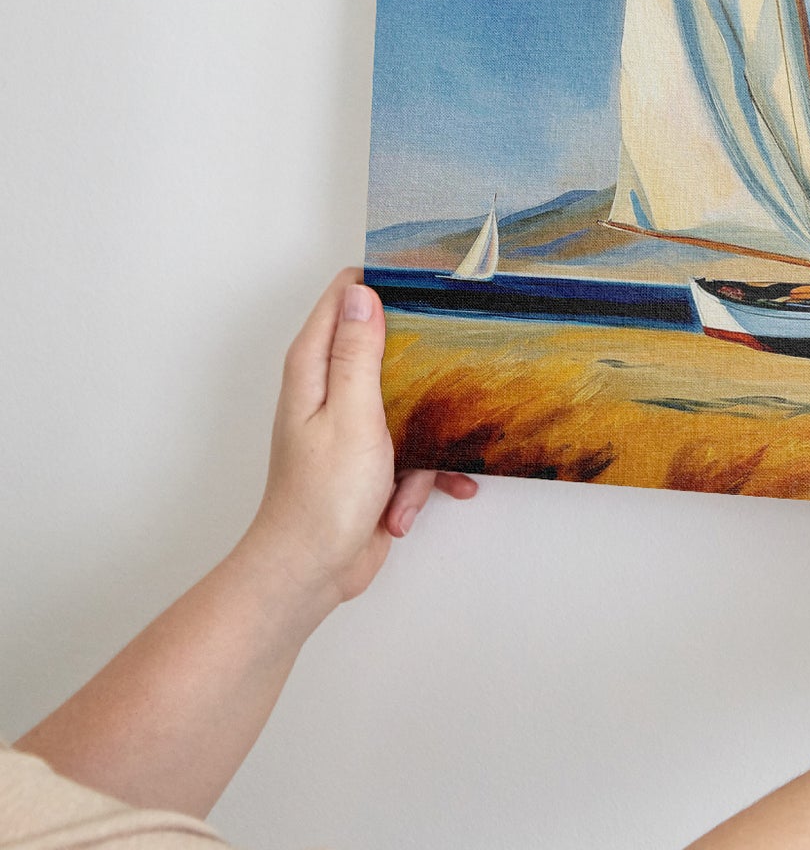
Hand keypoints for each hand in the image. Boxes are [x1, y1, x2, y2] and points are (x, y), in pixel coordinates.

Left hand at [239, 268, 475, 612]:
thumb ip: (358, 354)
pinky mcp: (371, 459)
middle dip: (422, 359)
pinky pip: (413, 450)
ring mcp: (351, 426)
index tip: (428, 278)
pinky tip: (420, 501)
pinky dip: (421, 477)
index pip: (343, 299)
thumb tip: (362, 293)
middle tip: (458, 357)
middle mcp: (329, 390)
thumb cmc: (323, 496)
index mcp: (314, 370)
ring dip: (426, 437)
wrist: (312, 571)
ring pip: (409, 401)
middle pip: (384, 346)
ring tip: (423, 471)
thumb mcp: (351, 415)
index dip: (382, 282)